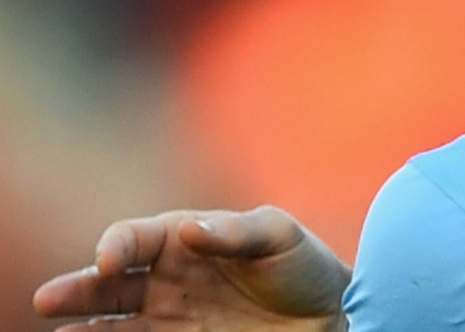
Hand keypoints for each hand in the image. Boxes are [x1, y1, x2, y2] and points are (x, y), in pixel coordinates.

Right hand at [32, 206, 349, 331]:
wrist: (329, 314)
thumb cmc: (303, 265)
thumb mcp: (280, 237)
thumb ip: (239, 232)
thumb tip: (190, 229)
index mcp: (185, 239)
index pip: (136, 237)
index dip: (117, 245)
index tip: (110, 261)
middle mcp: (167, 280)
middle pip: (109, 285)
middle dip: (77, 290)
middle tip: (48, 300)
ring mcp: (170, 319)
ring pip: (114, 326)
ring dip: (86, 330)